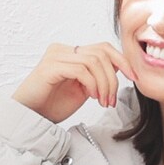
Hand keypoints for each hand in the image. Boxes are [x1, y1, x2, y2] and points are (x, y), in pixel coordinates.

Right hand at [12, 40, 130, 124]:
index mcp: (71, 54)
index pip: (102, 48)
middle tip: (111, 100)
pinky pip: (81, 70)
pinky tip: (92, 97)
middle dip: (113, 77)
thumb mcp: (81, 90)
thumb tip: (117, 71)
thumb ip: (95, 78)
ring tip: (103, 102)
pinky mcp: (50, 67)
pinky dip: (92, 85)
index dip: (122, 60)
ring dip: (105, 84)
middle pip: (101, 52)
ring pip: (94, 61)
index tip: (134, 77)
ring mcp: (56, 56)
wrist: (29, 116)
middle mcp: (63, 50)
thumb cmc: (52, 106)